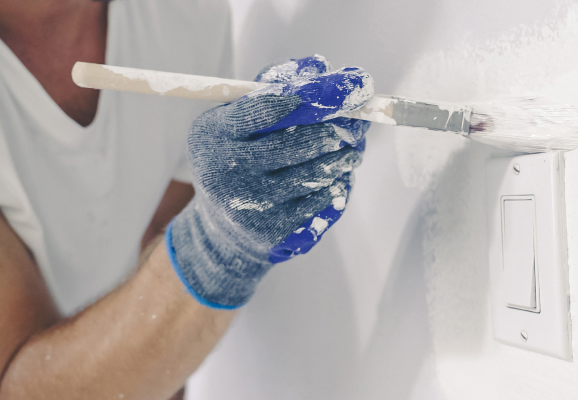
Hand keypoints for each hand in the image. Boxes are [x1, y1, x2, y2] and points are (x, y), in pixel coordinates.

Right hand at [166, 55, 371, 307]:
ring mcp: (252, 203)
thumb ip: (273, 88)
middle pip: (301, 141)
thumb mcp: (237, 118)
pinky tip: (339, 174)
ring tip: (353, 147)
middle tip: (360, 119)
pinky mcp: (274, 229)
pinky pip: (320, 199)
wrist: (221, 226)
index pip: (273, 106)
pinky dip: (337, 183)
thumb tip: (319, 65)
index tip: (352, 86)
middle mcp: (229, 170)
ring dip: (344, 156)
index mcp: (217, 133)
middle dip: (339, 127)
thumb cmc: (236, 156)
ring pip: (316, 173)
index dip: (318, 94)